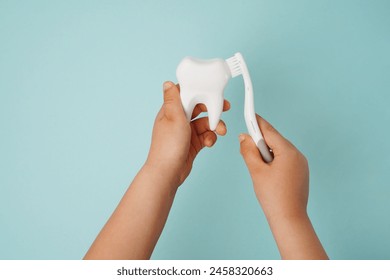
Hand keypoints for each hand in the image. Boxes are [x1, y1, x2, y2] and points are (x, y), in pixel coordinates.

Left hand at [146, 81, 229, 187]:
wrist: (168, 172)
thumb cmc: (168, 146)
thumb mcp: (173, 118)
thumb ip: (174, 100)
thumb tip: (167, 83)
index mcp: (171, 111)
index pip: (186, 95)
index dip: (199, 92)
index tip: (211, 91)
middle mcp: (178, 120)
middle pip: (199, 109)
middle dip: (212, 109)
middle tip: (225, 108)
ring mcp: (186, 133)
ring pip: (205, 123)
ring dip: (214, 126)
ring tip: (220, 131)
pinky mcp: (192, 144)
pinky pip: (206, 136)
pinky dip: (210, 138)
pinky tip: (209, 143)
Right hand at [239, 115, 327, 258]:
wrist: (289, 219)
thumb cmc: (273, 196)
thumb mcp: (256, 171)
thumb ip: (248, 151)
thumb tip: (244, 137)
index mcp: (288, 151)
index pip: (270, 131)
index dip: (257, 123)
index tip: (250, 114)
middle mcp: (298, 155)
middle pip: (275, 140)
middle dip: (261, 141)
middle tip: (247, 145)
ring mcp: (301, 164)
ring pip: (280, 150)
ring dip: (267, 152)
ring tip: (258, 166)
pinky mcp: (301, 172)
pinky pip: (286, 159)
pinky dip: (274, 160)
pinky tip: (267, 171)